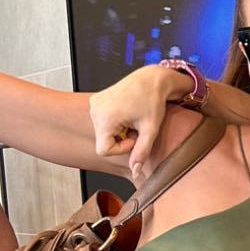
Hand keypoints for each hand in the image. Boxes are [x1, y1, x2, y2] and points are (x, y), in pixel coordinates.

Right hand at [89, 67, 187, 182]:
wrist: (152, 78)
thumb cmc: (153, 100)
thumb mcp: (150, 130)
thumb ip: (141, 152)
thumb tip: (135, 171)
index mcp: (105, 118)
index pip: (104, 150)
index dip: (121, 148)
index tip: (135, 137)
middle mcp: (95, 110)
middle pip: (103, 140)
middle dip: (121, 139)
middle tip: (136, 128)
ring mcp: (94, 104)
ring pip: (103, 132)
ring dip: (118, 131)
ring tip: (132, 120)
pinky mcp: (96, 100)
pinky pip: (102, 121)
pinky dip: (114, 123)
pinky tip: (126, 114)